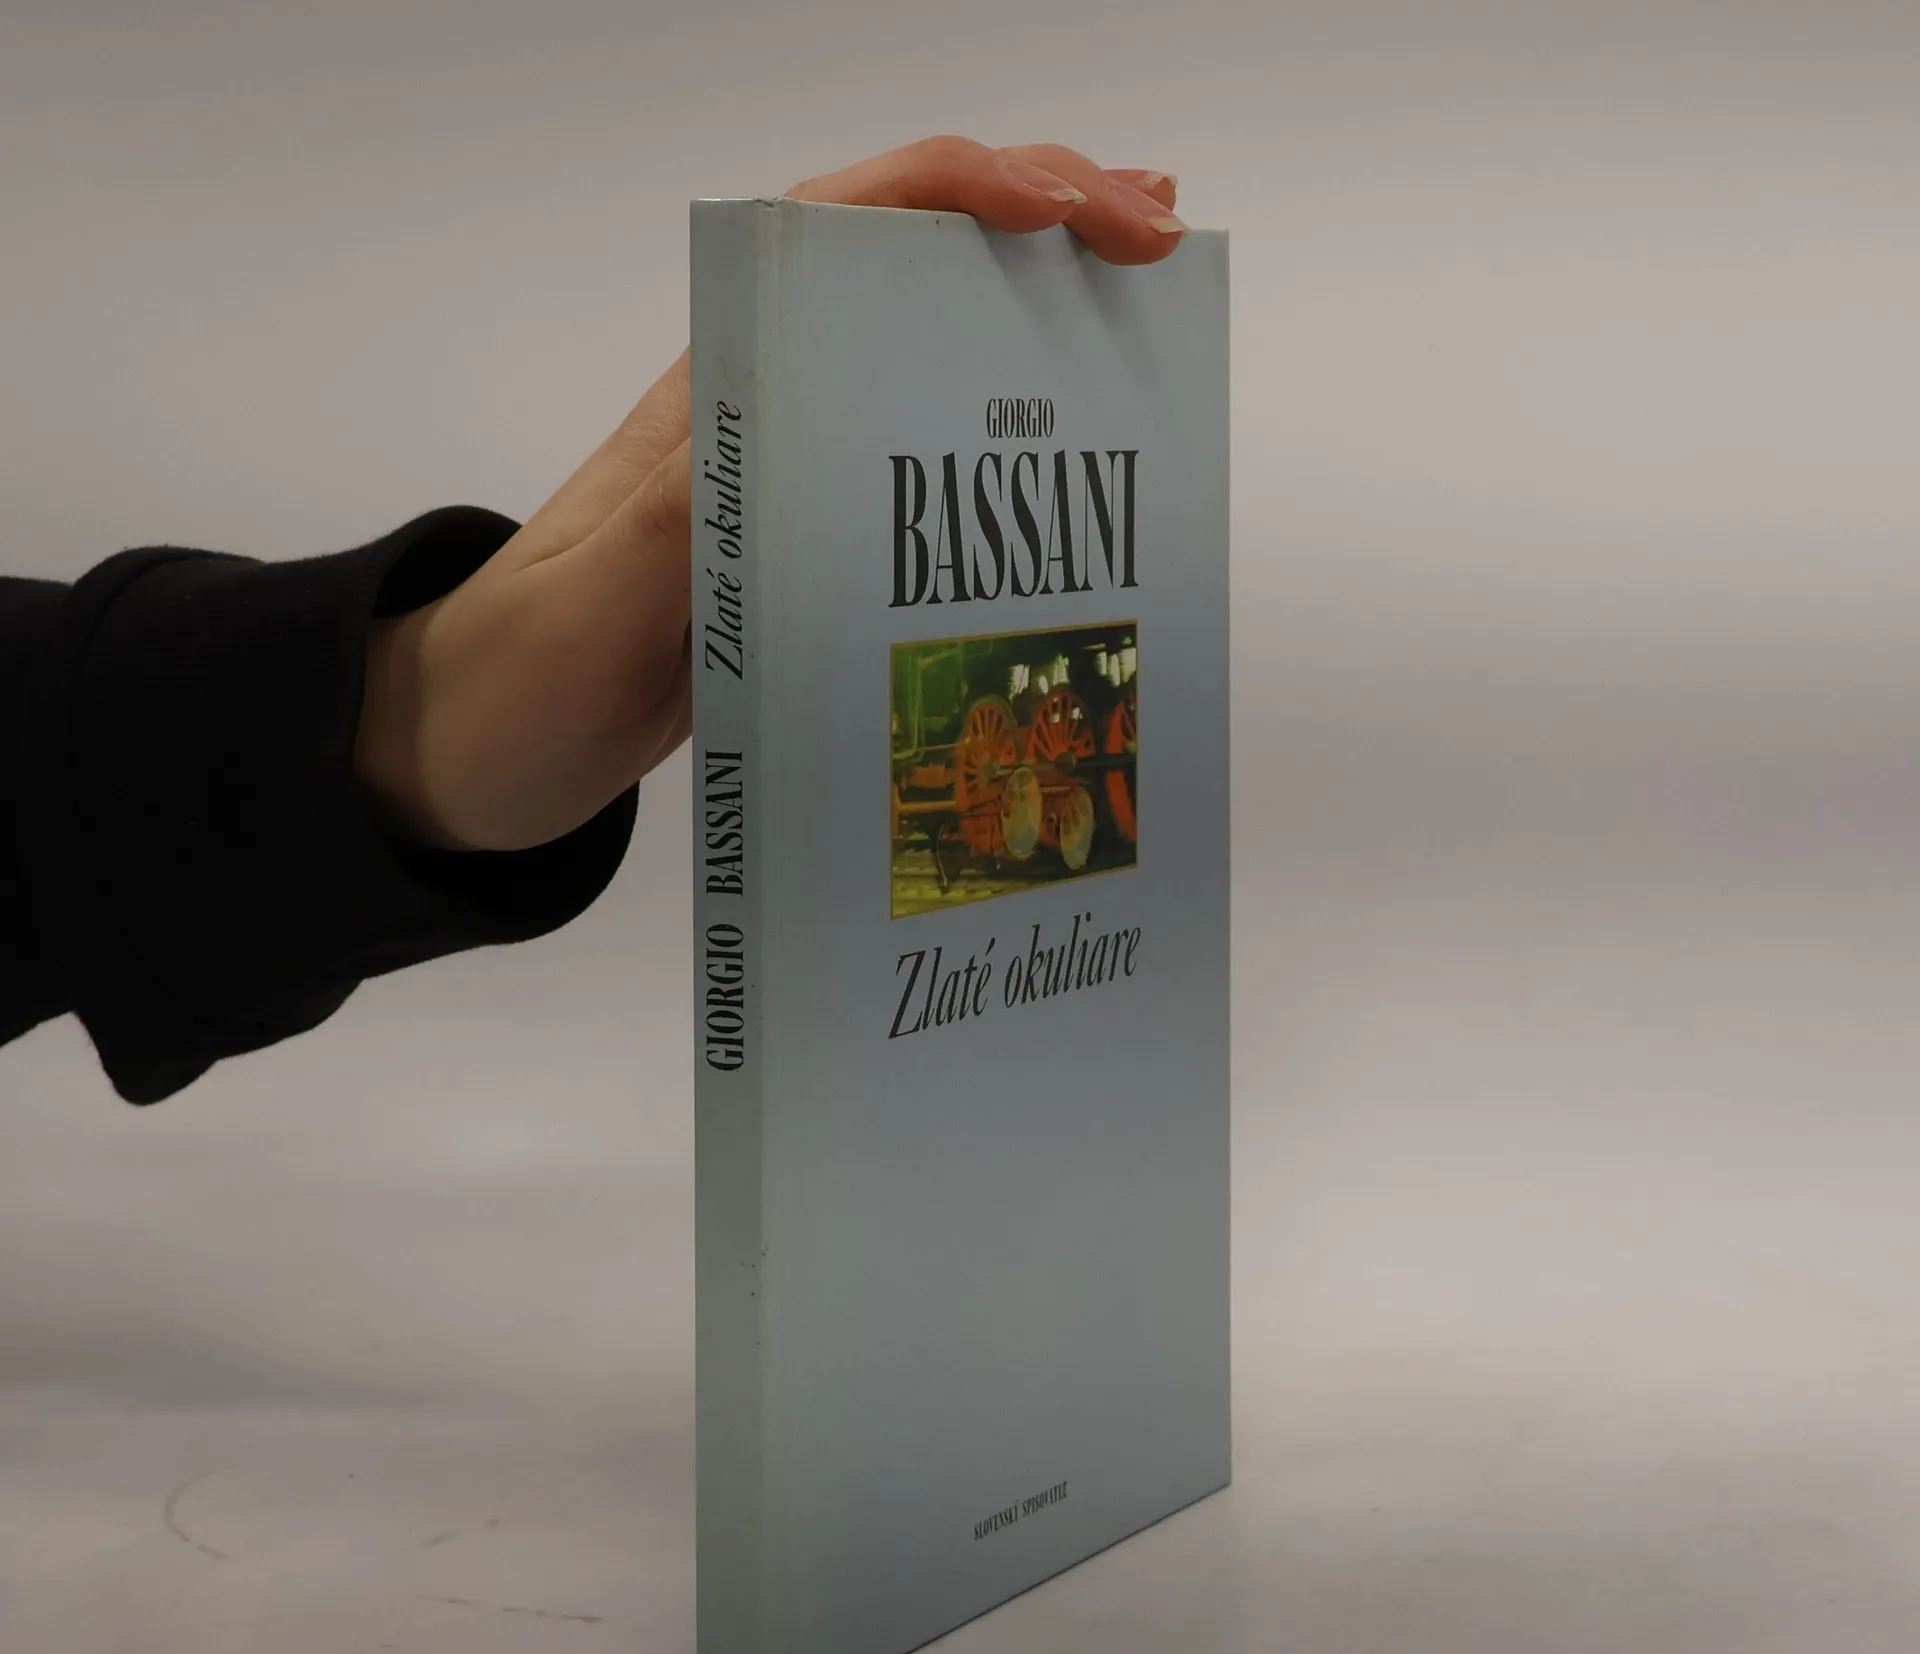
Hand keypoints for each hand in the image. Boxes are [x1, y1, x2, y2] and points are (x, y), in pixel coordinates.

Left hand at [356, 137, 1182, 853]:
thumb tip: (761, 431)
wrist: (476, 751)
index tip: (1071, 210)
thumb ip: (665, 531)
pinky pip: (919, 451)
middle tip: (1159, 229)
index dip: (962, 193)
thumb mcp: (583, 619)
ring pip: (925, 345)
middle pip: (907, 263)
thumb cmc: (511, 687)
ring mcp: (789, 469)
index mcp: (707, 397)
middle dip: (1037, 223)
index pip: (838, 231)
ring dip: (1037, 308)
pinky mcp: (804, 538)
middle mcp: (759, 405)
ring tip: (1146, 297)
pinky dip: (1003, 428)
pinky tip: (1073, 450)